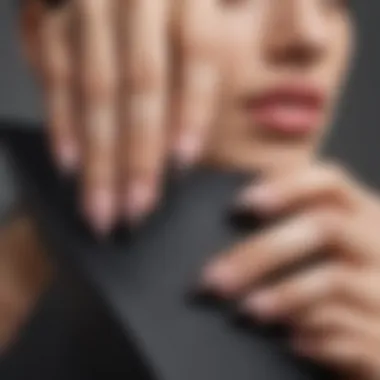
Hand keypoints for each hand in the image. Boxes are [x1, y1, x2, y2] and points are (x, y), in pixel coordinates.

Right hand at [21, 0, 219, 232]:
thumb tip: (205, 139)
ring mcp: (91, 6)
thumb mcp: (209, 22)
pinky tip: (69, 166)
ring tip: (103, 206)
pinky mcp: (55, 21)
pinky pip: (56, 77)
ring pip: (96, 90)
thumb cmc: (172, 13)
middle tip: (138, 208)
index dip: (193, 108)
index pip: (196, 49)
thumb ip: (211, 67)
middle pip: (142, 83)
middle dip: (138, 153)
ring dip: (99, 156)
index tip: (183, 162)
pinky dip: (63, 125)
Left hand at [201, 162, 379, 378]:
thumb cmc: (348, 279)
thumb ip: (296, 228)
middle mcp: (378, 244)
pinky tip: (288, 341)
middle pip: (324, 226)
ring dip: (284, 295)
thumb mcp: (334, 246)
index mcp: (360, 216)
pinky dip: (314, 336)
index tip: (241, 203)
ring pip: (333, 280)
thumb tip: (233, 220)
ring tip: (247, 309)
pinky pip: (350, 332)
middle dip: (263, 250)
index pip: (329, 183)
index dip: (287, 188)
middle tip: (215, 277)